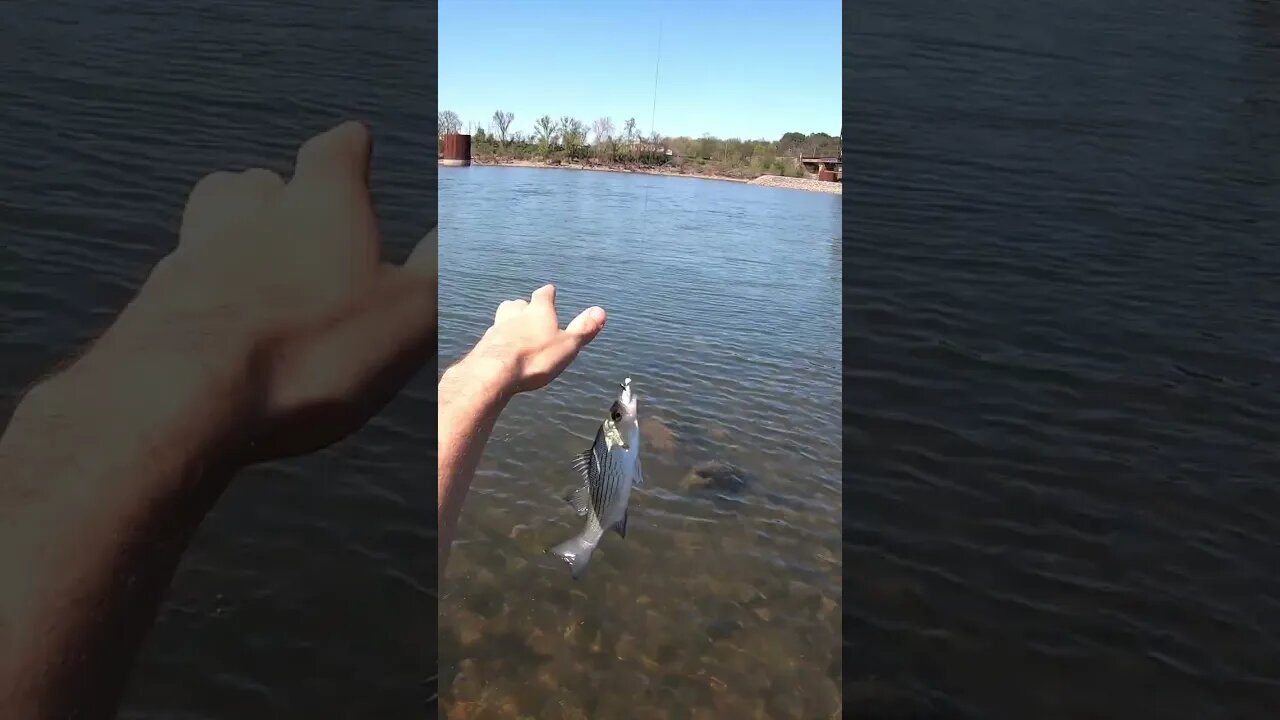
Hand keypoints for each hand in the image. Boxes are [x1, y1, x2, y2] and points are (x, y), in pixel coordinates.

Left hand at [122, 120, 436, 461]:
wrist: (180, 392)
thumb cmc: (313, 348)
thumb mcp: (407, 314)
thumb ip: (434, 267)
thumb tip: (454, 227)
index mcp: (321, 203)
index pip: (336, 151)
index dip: (350, 148)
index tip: (357, 143)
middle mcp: (251, 210)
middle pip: (261, 181)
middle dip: (283, 195)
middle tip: (304, 221)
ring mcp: (194, 251)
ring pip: (214, 220)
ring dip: (236, 233)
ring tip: (258, 266)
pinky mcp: (156, 299)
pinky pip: (187, 279)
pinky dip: (207, 290)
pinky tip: (224, 323)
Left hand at [470, 284, 605, 394]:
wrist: (495, 371)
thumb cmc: (535, 357)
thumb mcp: (568, 345)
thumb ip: (583, 328)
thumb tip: (600, 311)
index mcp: (538, 312)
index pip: (543, 296)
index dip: (547, 293)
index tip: (550, 290)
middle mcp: (515, 315)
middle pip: (517, 304)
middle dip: (523, 306)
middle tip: (528, 309)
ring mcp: (497, 329)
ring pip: (502, 317)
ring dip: (509, 319)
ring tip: (513, 326)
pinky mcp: (484, 345)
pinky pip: (492, 337)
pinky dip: (498, 339)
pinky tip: (501, 347)